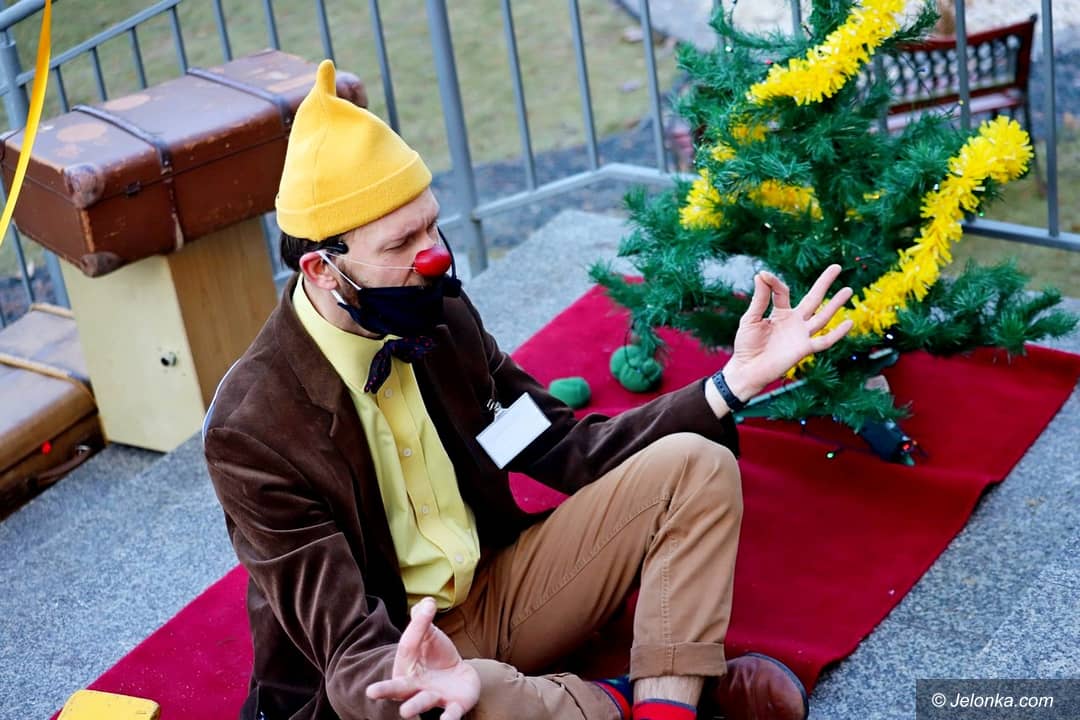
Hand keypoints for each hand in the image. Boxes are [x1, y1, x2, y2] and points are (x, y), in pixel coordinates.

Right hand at [366, 597, 479, 719]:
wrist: (459, 677)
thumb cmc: (437, 657)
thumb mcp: (430, 636)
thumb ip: (424, 621)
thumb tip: (426, 602)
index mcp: (407, 665)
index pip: (408, 646)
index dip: (417, 626)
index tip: (428, 607)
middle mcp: (415, 685)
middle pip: (398, 688)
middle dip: (385, 690)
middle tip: (371, 692)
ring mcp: (433, 697)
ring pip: (421, 702)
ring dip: (414, 706)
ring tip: (405, 713)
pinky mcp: (453, 706)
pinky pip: (450, 714)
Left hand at [722, 264, 853, 399]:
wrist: (746, 369)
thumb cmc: (746, 345)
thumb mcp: (750, 318)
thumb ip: (759, 298)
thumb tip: (762, 274)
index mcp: (780, 313)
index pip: (783, 291)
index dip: (773, 282)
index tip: (763, 275)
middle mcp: (794, 322)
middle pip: (814, 299)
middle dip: (824, 283)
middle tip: (837, 267)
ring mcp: (801, 335)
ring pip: (823, 316)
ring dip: (836, 304)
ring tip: (848, 290)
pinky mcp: (804, 349)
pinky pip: (824, 341)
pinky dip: (837, 333)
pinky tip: (849, 323)